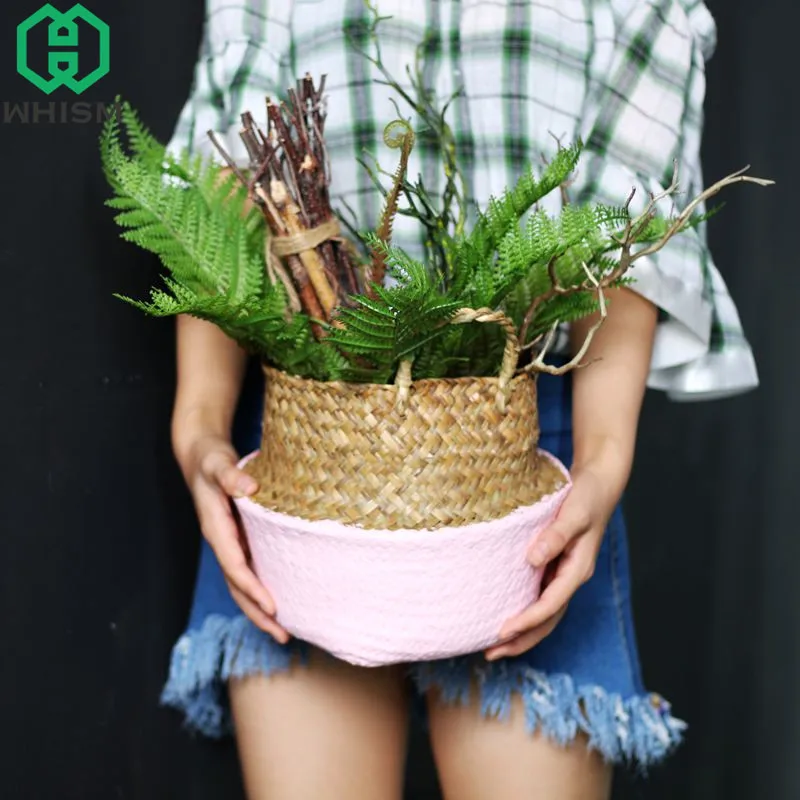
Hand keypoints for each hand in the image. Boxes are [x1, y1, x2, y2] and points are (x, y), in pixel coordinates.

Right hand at [180, 434, 288, 643]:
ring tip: (284, 632)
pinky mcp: (239, 540)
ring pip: (243, 584)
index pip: (235, 567)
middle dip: (258, 613)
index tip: (273, 608)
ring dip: (260, 609)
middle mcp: (222, 542)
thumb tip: (249, 488)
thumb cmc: (210, 461)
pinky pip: (249, 571)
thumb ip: (231, 475)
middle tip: (283, 636)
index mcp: (216, 529)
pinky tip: (281, 602)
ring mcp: (230, 544)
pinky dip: (262, 590)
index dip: (253, 588)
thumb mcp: (218, 464)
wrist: (200, 458)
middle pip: (238, 587)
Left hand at [484, 462, 617, 659]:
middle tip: (490, 654)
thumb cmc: (586, 497)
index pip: (549, 605)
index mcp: (577, 570)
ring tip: (494, 646)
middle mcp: (571, 577)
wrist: (599, 486)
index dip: (526, 621)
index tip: (502, 632)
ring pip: (544, 613)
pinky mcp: (556, 567)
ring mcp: (564, 574)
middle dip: (521, 639)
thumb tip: (532, 559)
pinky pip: (540, 597)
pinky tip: (506, 614)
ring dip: (522, 632)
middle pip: (547, 620)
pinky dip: (524, 611)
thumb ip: (555, 536)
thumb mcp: (573, 514)